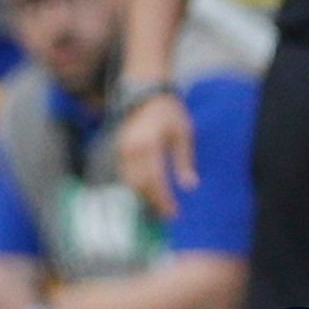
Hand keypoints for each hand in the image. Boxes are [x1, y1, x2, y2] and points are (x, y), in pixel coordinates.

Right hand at [116, 89, 195, 221]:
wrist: (146, 93)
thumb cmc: (169, 113)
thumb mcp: (183, 133)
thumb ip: (185, 160)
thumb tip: (190, 186)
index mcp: (149, 144)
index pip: (155, 180)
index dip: (163, 200)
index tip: (174, 213)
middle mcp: (131, 149)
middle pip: (139, 186)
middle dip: (153, 203)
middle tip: (166, 215)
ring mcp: (122, 151)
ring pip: (129, 183)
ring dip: (143, 198)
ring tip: (157, 208)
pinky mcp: (118, 151)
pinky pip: (125, 176)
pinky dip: (135, 188)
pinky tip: (147, 195)